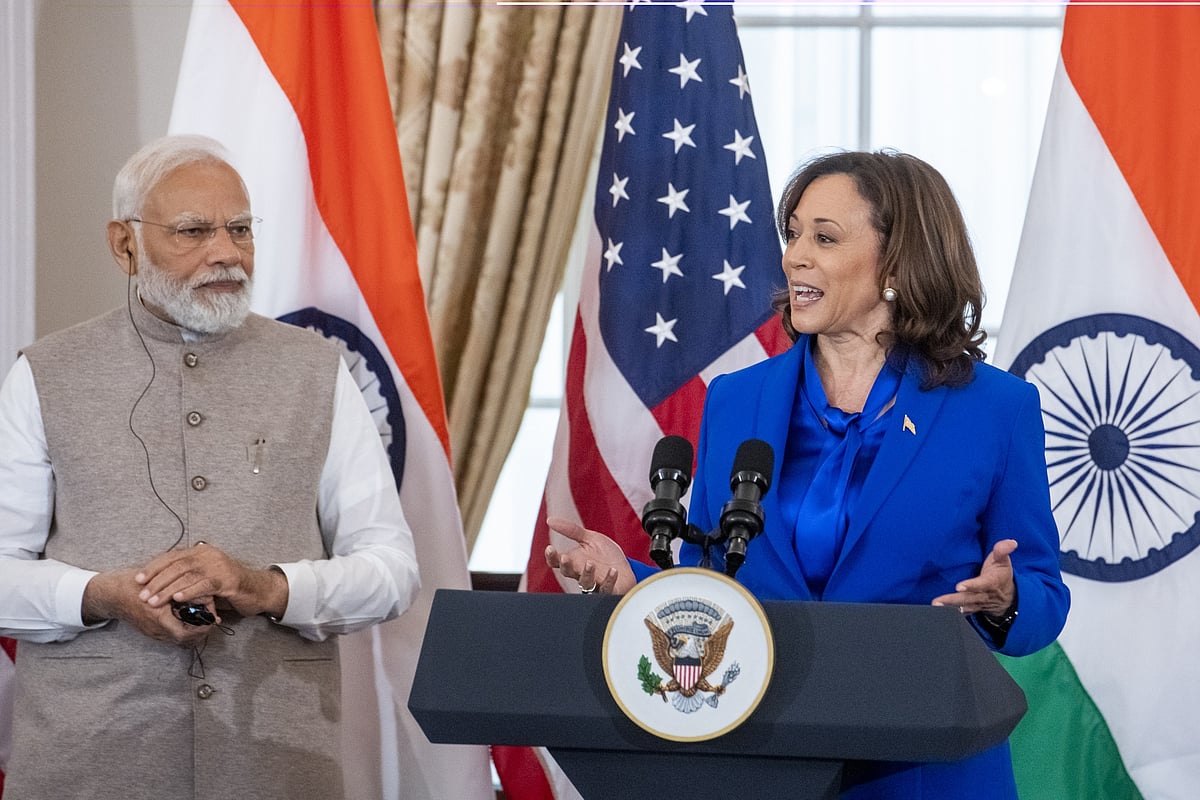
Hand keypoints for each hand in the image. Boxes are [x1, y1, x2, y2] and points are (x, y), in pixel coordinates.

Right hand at [82, 568, 212, 644]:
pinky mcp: (151, 632)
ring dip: (194, 631)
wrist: (110, 593)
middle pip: (187, 640)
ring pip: (180, 640)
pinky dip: (184, 629)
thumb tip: (207, 593)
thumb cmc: (134, 584)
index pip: (188, 633)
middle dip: (202, 630)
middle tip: (212, 618)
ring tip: (204, 618)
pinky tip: (190, 617)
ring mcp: (153, 633)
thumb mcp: (160, 582)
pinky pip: (172, 636)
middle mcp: (156, 630)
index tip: (213, 615)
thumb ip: (183, 589)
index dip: (204, 626)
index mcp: (159, 618)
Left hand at [134, 542, 288, 618]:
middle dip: (157, 581)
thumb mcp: (205, 577)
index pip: (172, 556)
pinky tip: (177, 599)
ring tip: (154, 601)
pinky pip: (204, 585)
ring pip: (187, 575)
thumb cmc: (228, 586)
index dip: (153, 567)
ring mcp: (219, 566)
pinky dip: (189, 591)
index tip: (137, 579)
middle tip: (142, 594)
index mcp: (201, 551)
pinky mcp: (227, 579)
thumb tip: (160, 584)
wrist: (258, 590)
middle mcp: (209, 555)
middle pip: (177, 565)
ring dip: (168, 589)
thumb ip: (188, 576)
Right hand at [544, 516, 635, 594]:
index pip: (556, 562)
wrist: (625, 568)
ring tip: (590, 563)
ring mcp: (594, 583)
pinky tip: (613, 571)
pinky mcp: (609, 590)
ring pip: (586, 583)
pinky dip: (609, 580)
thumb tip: (550, 520)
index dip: (551, 557)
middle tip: (564, 557)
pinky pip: (607, 588)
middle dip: (566, 565)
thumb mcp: (590, 538)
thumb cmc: (605, 555)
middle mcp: (581, 574)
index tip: (550, 548)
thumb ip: (572, 530)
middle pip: (568, 573)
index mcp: (574, 561)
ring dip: (587, 574)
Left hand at [931, 539, 1017, 616]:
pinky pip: (962, 610)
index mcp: (991, 582)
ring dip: (949, 606)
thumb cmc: (1001, 574)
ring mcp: (977, 603)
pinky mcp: (972, 607)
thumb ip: (1003, 550)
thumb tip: (1011, 542)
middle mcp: (983, 595)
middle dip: (953, 600)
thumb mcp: (1003, 561)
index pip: (981, 584)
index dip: (971, 586)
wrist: (1008, 595)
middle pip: (968, 598)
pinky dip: (951, 611)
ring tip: (936, 604)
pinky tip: (940, 611)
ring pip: (963, 605)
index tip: (959, 586)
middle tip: (939, 601)